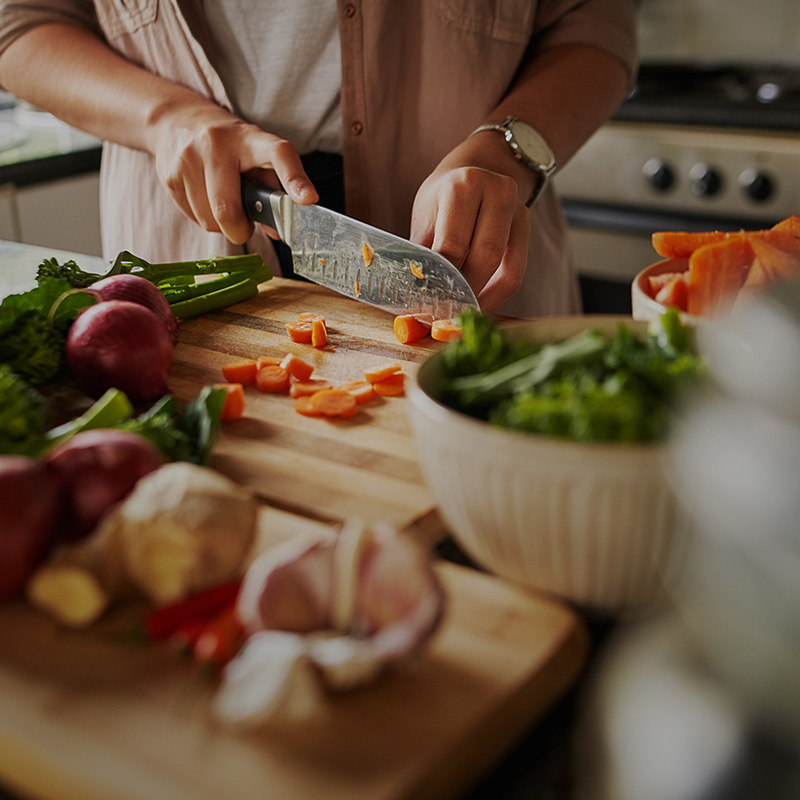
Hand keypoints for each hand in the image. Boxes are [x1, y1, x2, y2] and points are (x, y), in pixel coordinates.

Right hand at [148, 101, 317, 244]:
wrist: (177, 121)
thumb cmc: (230, 148)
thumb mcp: (256, 157)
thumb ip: (273, 192)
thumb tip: (280, 231)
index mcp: (251, 139)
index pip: (277, 155)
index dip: (294, 180)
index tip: (308, 200)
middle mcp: (217, 144)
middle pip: (227, 210)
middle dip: (240, 230)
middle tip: (244, 225)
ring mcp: (188, 159)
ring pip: (210, 221)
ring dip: (221, 225)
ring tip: (223, 202)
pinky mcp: (169, 176)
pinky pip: (193, 218)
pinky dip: (203, 218)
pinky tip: (205, 198)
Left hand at [410, 132, 536, 312]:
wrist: (478, 168)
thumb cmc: (444, 197)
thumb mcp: (426, 215)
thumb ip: (422, 252)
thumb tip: (414, 294)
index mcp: (463, 185)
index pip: (452, 245)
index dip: (440, 280)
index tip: (427, 305)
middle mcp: (497, 192)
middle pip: (484, 257)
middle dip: (464, 292)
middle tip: (446, 315)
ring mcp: (517, 209)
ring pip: (505, 268)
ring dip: (483, 297)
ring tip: (462, 313)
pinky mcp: (527, 227)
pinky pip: (516, 271)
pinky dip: (498, 294)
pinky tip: (481, 304)